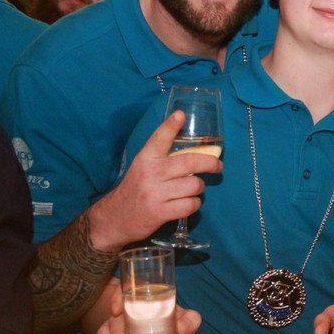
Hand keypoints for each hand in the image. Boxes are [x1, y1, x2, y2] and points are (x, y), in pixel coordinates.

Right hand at [89, 110, 222, 250]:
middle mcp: (150, 173)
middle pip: (190, 162)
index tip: (180, 115)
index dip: (170, 126)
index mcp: (146, 158)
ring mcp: (155, 193)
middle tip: (217, 165)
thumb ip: (164, 158)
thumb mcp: (144, 167)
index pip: (159, 138)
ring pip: (194, 185)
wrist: (115, 217)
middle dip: (210, 163)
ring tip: (193, 189)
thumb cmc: (137, 188)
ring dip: (199, 188)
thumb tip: (198, 151)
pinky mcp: (159, 212)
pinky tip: (187, 203)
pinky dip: (194, 204)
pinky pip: (191, 205)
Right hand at [97, 279, 201, 333]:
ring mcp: (119, 324)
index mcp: (142, 297)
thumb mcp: (186, 318)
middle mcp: (127, 309)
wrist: (172, 332)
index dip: (115, 298)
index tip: (116, 311)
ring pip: (105, 333)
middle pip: (113, 318)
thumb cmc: (176, 321)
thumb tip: (184, 326)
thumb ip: (189, 320)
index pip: (123, 291)